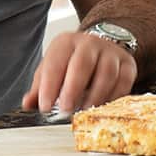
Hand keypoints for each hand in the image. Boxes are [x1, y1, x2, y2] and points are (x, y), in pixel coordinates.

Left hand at [21, 31, 137, 113]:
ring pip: (106, 73)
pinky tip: (103, 108)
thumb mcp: (53, 68)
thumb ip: (40, 87)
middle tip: (65, 110)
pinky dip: (114, 97)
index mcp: (66, 42)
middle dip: (73, 89)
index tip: (44, 106)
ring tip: (84, 112)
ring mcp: (111, 52)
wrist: (100, 46)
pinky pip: (124, 81)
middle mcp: (89, 43)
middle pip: (82, 64)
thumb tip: (28, 103)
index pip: (56, 62)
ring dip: (95, 96)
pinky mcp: (127, 63)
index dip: (49, 86)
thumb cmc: (72, 61)